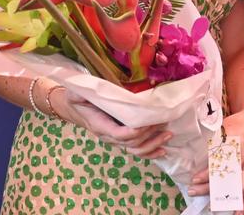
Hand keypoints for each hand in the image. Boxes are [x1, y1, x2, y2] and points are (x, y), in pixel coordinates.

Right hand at [49, 86, 170, 158]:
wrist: (76, 109)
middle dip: (150, 135)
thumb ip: (79, 93)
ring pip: (136, 150)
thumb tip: (82, 90)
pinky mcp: (122, 139)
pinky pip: (137, 150)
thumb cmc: (78, 99)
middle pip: (132, 143)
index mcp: (100, 125)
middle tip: (164, 122)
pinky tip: (163, 150)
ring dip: (154, 145)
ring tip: (168, 135)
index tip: (148, 122)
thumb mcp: (75, 93)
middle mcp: (109, 136)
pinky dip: (150, 152)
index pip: (120, 134)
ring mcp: (116, 140)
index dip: (135, 131)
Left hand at [188, 108, 243, 210]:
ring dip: (224, 198)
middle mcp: (241, 160)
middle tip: (193, 191)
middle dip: (208, 188)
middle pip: (225, 178)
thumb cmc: (236, 124)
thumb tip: (196, 150)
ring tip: (212, 207)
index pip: (218, 165)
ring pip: (236, 187)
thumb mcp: (222, 127)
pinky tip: (238, 213)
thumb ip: (212, 140)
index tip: (194, 178)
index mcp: (233, 147)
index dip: (206, 173)